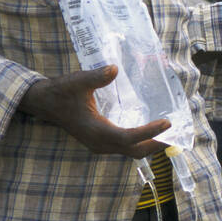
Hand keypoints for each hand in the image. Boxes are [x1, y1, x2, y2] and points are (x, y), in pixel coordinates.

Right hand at [19, 68, 170, 158]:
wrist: (45, 102)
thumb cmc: (61, 92)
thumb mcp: (77, 81)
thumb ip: (95, 77)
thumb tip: (114, 68)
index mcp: (96, 131)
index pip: (128, 137)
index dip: (148, 132)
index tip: (167, 123)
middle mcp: (100, 143)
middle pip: (134, 151)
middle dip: (156, 144)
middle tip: (176, 133)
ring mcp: (100, 145)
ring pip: (131, 152)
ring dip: (150, 145)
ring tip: (169, 134)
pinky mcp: (100, 142)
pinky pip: (125, 147)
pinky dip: (141, 142)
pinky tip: (151, 131)